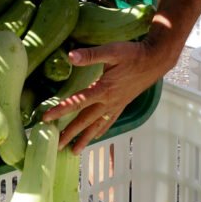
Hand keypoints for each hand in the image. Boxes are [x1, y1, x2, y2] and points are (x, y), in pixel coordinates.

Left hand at [42, 35, 178, 152]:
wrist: (155, 61)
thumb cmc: (133, 54)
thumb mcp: (112, 50)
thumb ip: (91, 55)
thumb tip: (70, 56)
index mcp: (103, 89)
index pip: (78, 102)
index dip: (60, 110)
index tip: (46, 118)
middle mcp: (108, 101)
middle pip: (85, 120)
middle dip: (70, 133)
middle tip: (56, 146)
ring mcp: (116, 105)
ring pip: (97, 125)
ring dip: (84, 139)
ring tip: (74, 151)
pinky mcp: (122, 104)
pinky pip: (109, 122)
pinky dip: (100, 131)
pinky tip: (95, 137)